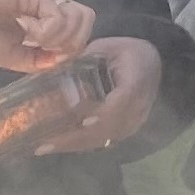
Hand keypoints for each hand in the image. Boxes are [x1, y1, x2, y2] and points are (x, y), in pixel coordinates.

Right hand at [0, 0, 92, 70]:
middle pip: (86, 22)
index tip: (48, 60)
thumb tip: (58, 61)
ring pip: (82, 17)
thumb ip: (33, 60)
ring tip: (39, 44)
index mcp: (38, 22)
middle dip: (74, 44)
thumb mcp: (5, 56)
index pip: (76, 31)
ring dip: (65, 39)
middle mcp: (44, 7)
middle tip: (48, 53)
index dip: (69, 50)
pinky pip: (60, 16)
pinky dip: (51, 34)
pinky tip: (32, 37)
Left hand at [29, 35, 161, 153]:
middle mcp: (138, 109)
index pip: (117, 106)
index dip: (98, 117)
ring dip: (74, 145)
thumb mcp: (105, 48)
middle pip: (106, 130)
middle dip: (74, 139)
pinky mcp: (126, 129)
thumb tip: (50, 70)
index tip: (78, 124)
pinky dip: (81, 143)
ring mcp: (133, 122)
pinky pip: (104, 140)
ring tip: (45, 147)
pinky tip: (60, 144)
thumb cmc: (127, 52)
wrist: (150, 63)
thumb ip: (82, 59)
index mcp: (135, 84)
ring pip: (104, 139)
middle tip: (43, 145)